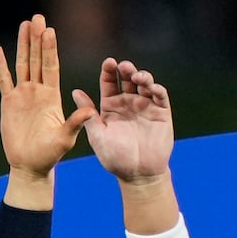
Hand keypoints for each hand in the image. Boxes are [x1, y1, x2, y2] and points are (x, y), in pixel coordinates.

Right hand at [0, 15, 94, 177]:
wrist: (31, 165)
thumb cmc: (51, 154)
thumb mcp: (66, 138)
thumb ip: (76, 122)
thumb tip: (90, 110)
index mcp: (53, 96)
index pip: (51, 66)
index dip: (49, 48)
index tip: (50, 30)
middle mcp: (38, 91)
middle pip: (37, 59)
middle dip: (37, 38)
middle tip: (38, 17)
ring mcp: (23, 95)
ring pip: (23, 64)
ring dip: (23, 45)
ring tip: (24, 24)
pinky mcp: (9, 103)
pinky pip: (4, 80)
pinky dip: (1, 66)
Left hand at [80, 59, 173, 182]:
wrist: (137, 174)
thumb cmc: (115, 157)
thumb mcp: (97, 135)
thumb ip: (88, 114)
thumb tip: (75, 92)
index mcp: (111, 106)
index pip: (109, 83)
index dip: (109, 72)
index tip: (108, 62)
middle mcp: (128, 103)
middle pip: (127, 80)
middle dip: (126, 70)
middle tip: (124, 65)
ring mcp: (146, 106)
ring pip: (145, 84)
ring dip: (142, 76)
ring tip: (137, 76)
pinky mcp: (161, 113)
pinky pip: (161, 97)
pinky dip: (157, 89)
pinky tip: (151, 87)